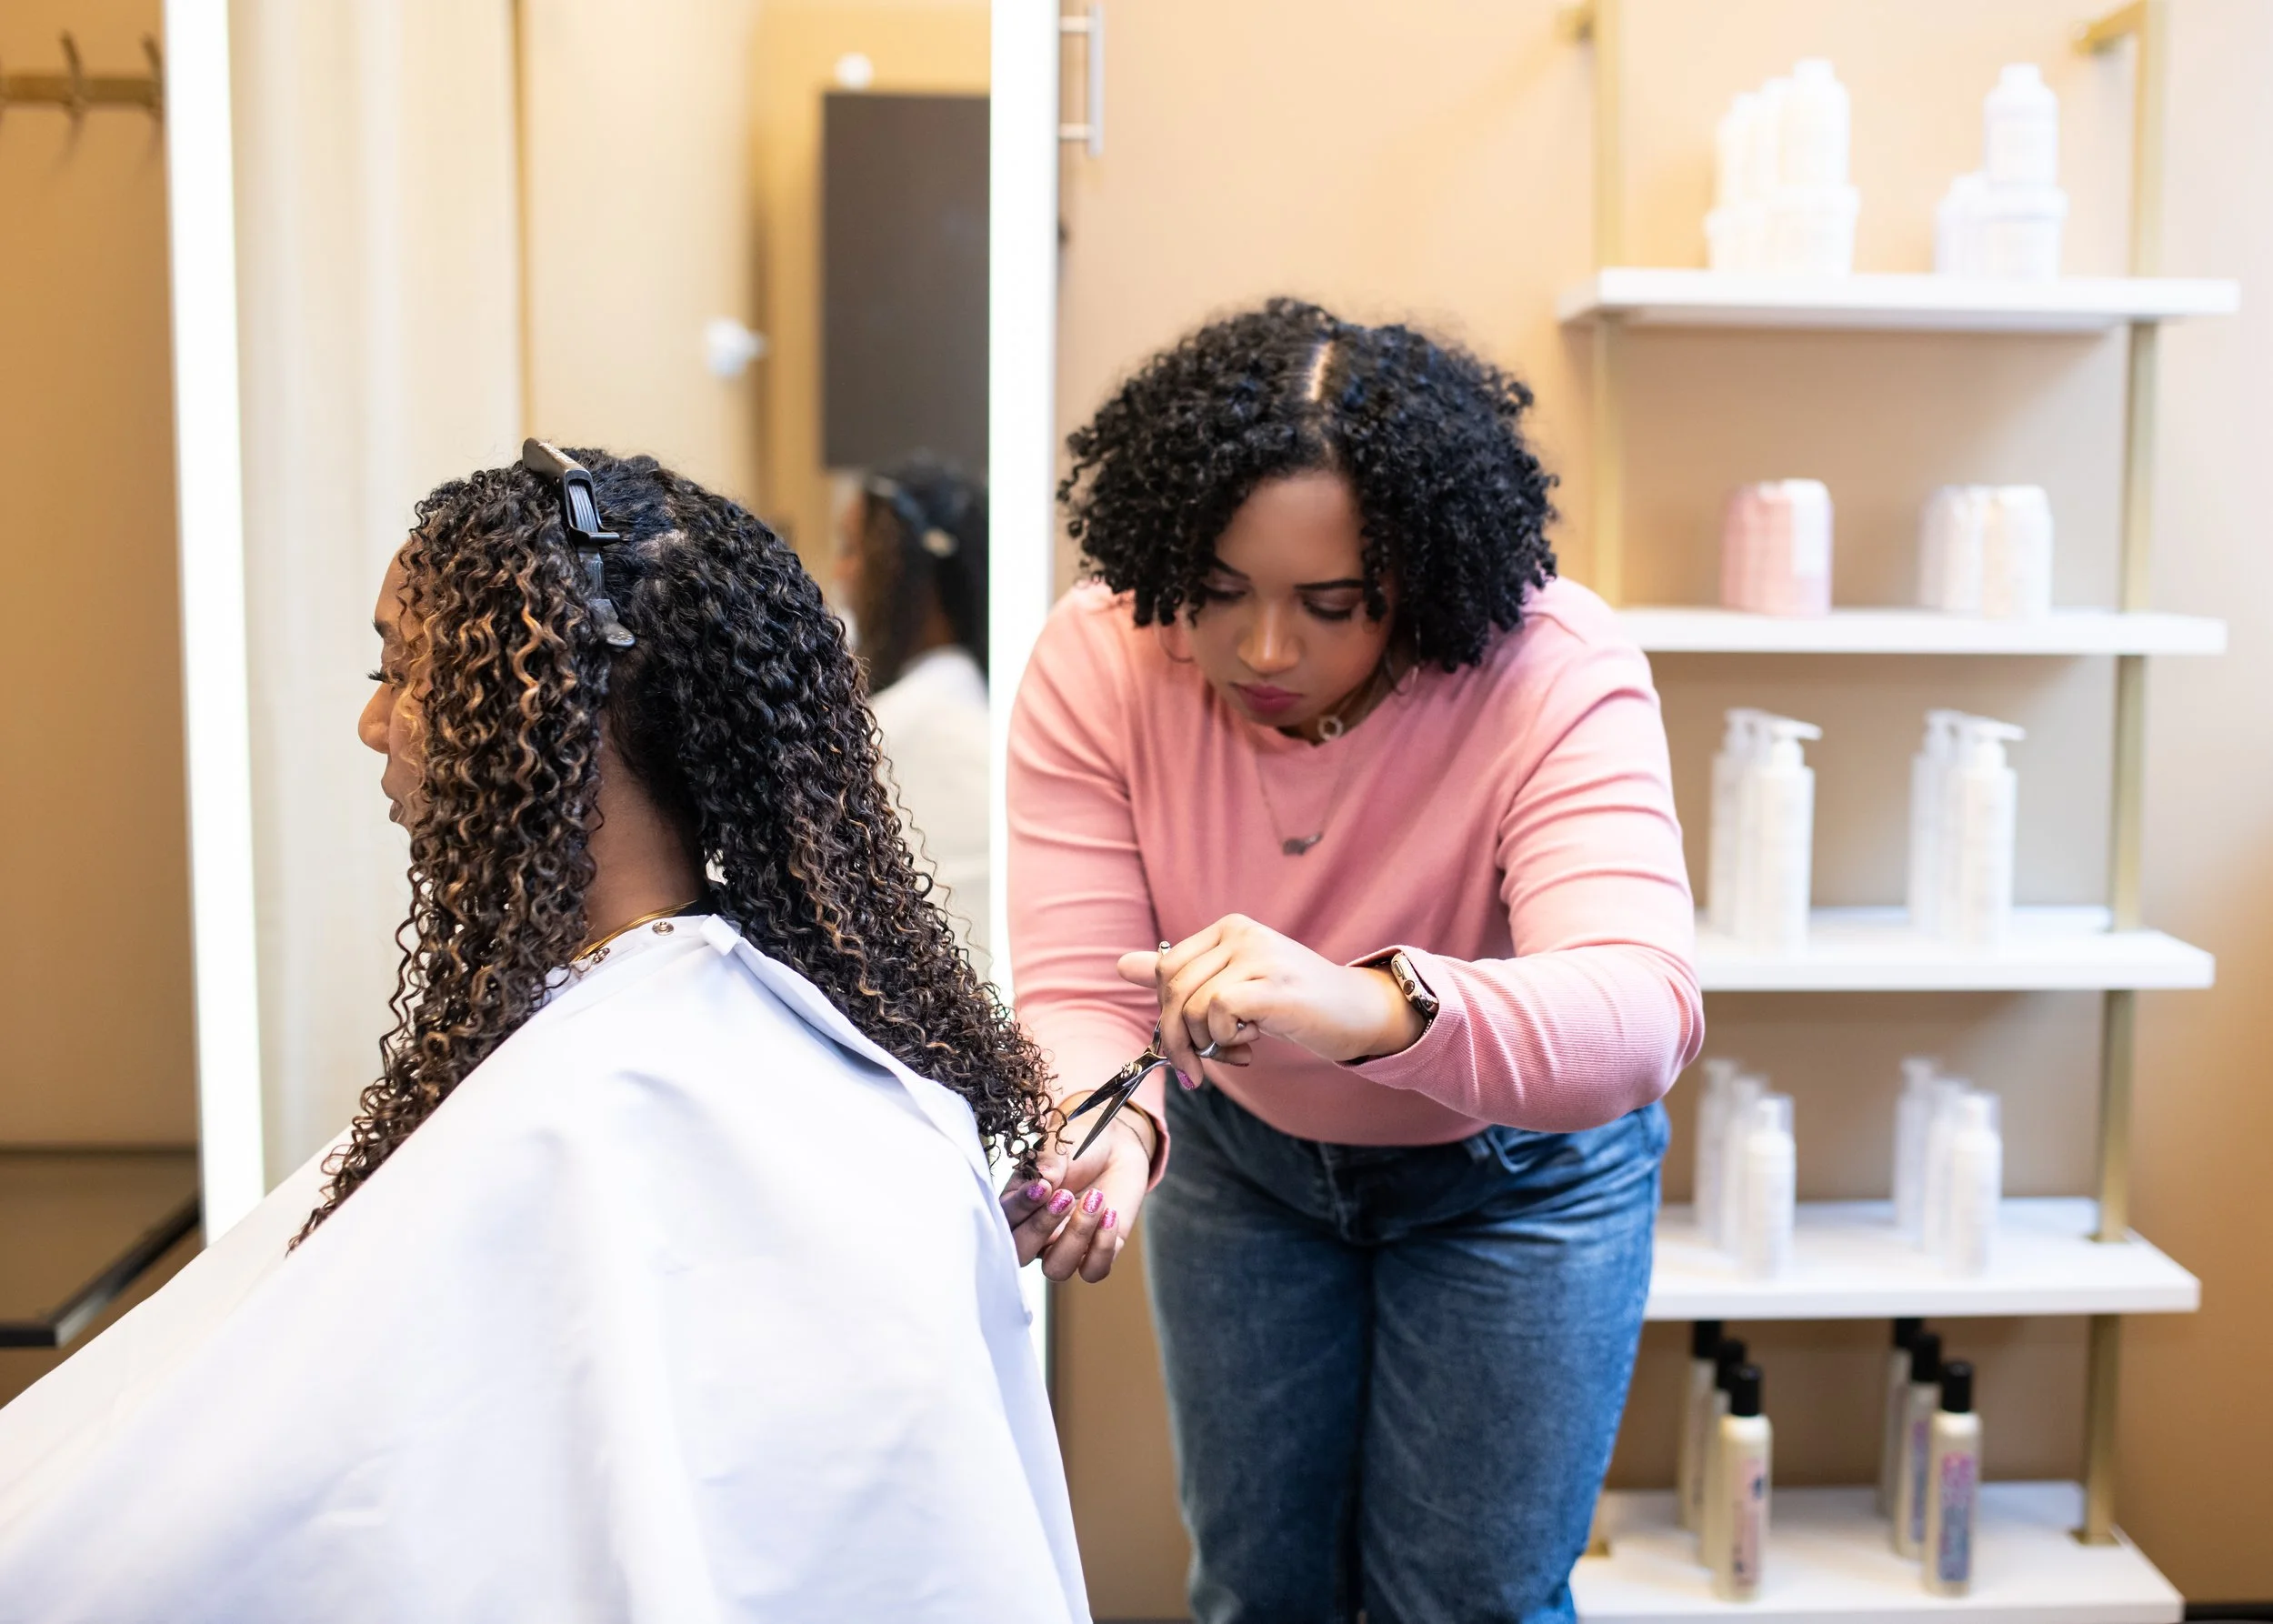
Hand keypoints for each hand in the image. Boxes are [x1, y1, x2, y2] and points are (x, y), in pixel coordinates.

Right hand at [998, 1102, 1153, 1282]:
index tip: (1042, 1186)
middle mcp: (1037, 1233)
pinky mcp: (1097, 1252)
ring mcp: (1065, 1245)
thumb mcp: (1058, 1148)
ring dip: (1075, 1237)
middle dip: (1040, 1228)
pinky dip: (1103, 1246)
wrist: (1118, 1146)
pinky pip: (1093, 1271)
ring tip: (1095, 1198)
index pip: (1004, 1220)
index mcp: (1018, 1205)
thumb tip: (1041, 1183)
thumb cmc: (1080, 1145)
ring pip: (1056, 1269)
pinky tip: (1111, 1214)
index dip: (1020, 1209)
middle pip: (1021, 1254)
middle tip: (1064, 1196)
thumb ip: (1045, 1166)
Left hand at [1116, 914, 1424, 1082]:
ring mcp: (1257, 955)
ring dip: (1205, 1045)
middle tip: (1198, 1069)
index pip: (1166, 969)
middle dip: (1176, 1038)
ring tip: (1236, 1051)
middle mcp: (1240, 933)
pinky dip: (1225, 1040)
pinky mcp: (1271, 984)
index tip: (1186, 1046)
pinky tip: (1251, 1043)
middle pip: (1173, 988)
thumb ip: (1181, 975)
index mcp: (1228, 928)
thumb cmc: (1295, 1004)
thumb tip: (1121, 965)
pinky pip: (1217, 1013)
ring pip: (1191, 1006)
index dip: (1167, 1014)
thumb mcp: (1234, 986)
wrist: (1357, 1013)